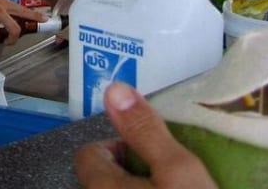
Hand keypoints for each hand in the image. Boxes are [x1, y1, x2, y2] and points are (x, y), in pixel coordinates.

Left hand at [74, 83, 215, 188]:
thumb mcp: (179, 170)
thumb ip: (145, 130)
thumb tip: (114, 88)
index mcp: (100, 187)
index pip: (88, 154)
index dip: (118, 145)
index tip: (151, 150)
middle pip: (105, 176)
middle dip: (132, 169)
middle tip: (169, 171)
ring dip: (142, 184)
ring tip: (176, 185)